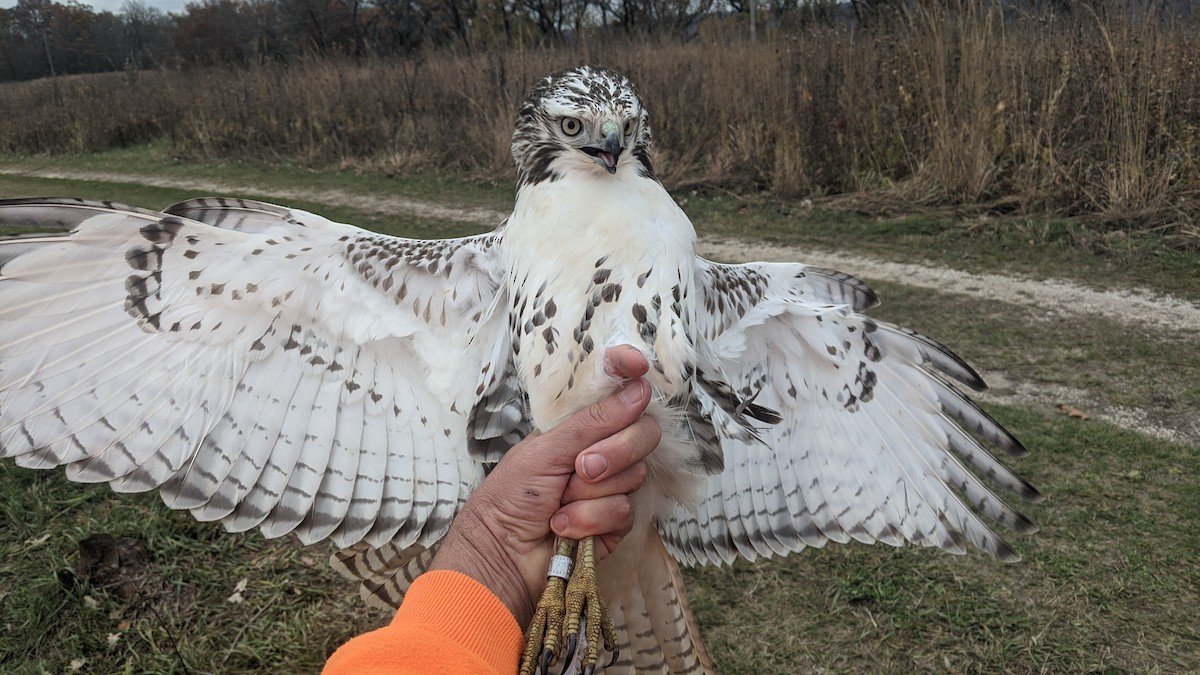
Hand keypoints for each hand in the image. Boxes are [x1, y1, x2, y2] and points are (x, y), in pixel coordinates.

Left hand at [428, 345, 658, 628]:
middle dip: (613, 452)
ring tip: (559, 503)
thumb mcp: (547, 449)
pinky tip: (563, 527)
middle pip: (642, 434)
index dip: (630, 378)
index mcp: (581, 427)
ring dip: (591, 493)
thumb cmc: (511, 496)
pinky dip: (590, 520)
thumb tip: (639, 387)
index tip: (636, 369)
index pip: (618, 395)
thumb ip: (594, 421)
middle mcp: (601, 453)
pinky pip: (625, 511)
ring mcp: (611, 488)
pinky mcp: (615, 524)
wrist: (501, 554)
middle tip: (580, 468)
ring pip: (635, 475)